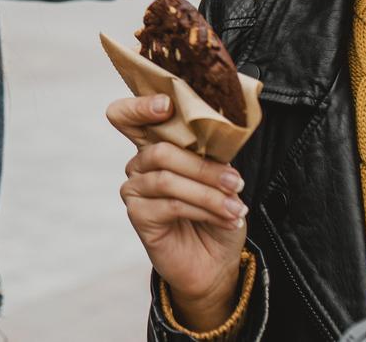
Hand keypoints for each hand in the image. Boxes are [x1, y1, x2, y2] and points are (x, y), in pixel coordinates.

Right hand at [107, 94, 247, 330]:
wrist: (216, 260)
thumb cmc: (217, 213)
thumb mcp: (220, 175)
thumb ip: (210, 152)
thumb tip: (223, 130)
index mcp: (156, 144)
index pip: (128, 116)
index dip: (140, 106)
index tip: (166, 105)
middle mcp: (139, 164)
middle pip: (159, 150)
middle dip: (203, 167)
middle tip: (235, 182)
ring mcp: (135, 189)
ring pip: (168, 180)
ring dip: (209, 194)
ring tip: (236, 208)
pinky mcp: (139, 215)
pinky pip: (171, 205)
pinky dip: (204, 211)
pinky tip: (226, 219)